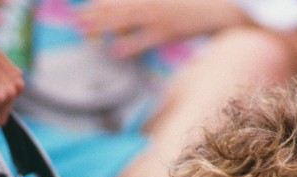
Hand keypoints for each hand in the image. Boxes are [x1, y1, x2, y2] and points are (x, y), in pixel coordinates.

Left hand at [75, 0, 249, 57]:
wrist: (220, 7)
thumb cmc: (192, 5)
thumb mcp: (167, 1)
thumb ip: (144, 5)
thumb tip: (129, 18)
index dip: (100, 5)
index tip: (84, 10)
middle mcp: (150, 1)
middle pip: (116, 7)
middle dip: (94, 13)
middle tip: (76, 20)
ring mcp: (158, 15)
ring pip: (124, 19)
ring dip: (102, 25)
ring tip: (84, 31)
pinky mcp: (168, 31)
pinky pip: (144, 39)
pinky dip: (129, 45)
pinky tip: (114, 50)